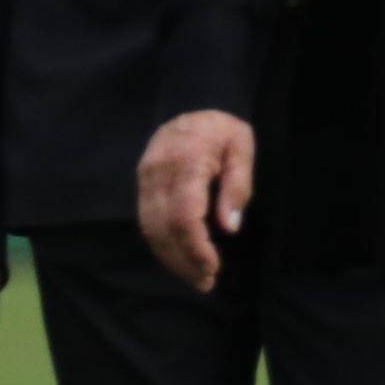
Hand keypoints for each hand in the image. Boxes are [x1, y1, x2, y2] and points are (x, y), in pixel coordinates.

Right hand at [135, 111, 255, 293]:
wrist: (190, 102)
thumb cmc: (222, 128)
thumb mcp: (242, 146)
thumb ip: (238, 185)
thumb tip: (229, 228)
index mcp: (186, 161)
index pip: (184, 215)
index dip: (196, 247)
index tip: (213, 268)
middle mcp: (158, 172)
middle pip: (163, 228)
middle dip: (183, 261)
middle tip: (206, 283)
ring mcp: (145, 178)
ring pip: (150, 229)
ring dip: (171, 259)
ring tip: (196, 278)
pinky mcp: (141, 184)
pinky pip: (146, 221)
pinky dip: (162, 245)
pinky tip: (180, 259)